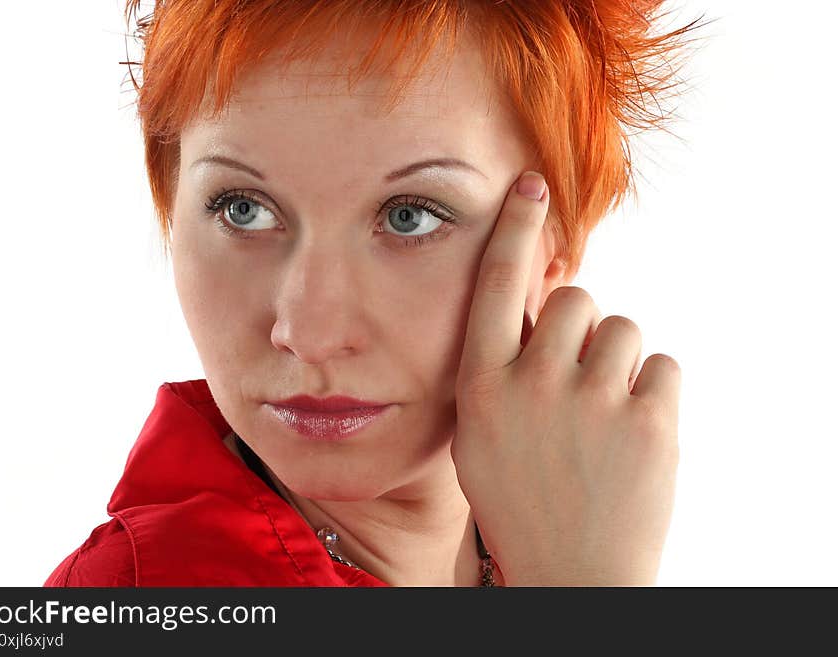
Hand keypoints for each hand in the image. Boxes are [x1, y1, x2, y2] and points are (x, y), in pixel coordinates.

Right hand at [452, 171, 680, 585]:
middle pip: (576, 299)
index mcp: (482, 387)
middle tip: (579, 378)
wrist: (571, 576)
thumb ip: (499, 371)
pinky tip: (634, 432)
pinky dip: (654, 391)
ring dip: (619, 362)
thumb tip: (537, 311)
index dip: (513, 230)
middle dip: (583, 329)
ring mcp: (593, 404)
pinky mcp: (651, 424)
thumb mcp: (482, 436)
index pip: (496, 286)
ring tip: (606, 415)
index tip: (529, 186)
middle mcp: (532, 385)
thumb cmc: (521, 501)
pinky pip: (664, 366)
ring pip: (624, 330)